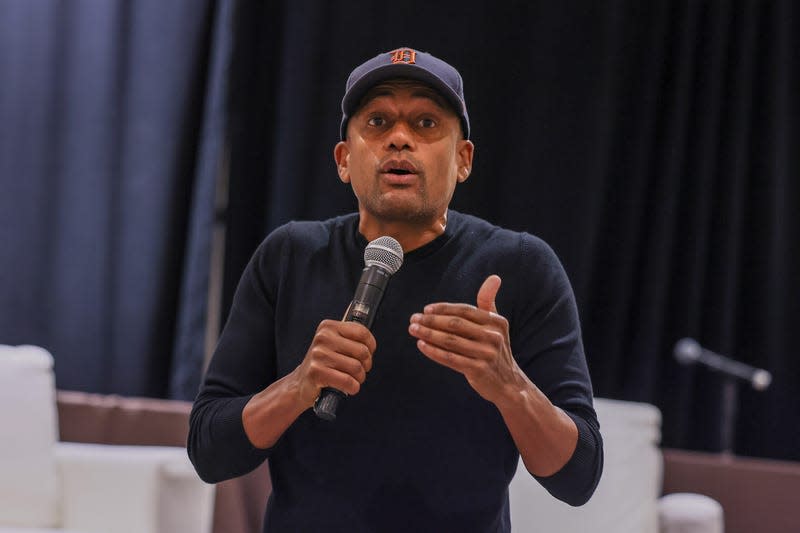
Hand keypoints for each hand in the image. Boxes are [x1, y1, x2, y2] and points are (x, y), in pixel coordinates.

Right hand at [291, 319, 375, 407]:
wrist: (300, 382)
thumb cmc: (323, 364)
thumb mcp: (333, 344)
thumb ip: (350, 338)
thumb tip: (370, 343)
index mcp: (328, 327)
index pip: (361, 332)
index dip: (371, 346)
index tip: (369, 353)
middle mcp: (323, 338)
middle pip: (362, 351)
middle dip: (366, 365)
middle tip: (360, 370)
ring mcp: (318, 354)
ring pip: (356, 367)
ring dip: (360, 378)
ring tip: (353, 379)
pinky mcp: (317, 372)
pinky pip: (348, 381)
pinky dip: (353, 387)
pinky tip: (349, 388)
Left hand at [408, 275, 523, 404]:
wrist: (508, 383)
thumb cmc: (495, 349)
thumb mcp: (496, 326)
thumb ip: (489, 302)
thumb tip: (494, 277)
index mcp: (496, 322)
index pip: (465, 310)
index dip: (444, 308)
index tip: (426, 309)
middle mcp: (493, 336)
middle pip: (456, 324)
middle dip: (431, 321)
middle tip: (414, 319)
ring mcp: (487, 354)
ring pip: (451, 341)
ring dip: (428, 334)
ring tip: (413, 330)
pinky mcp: (479, 370)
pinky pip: (451, 359)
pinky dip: (434, 351)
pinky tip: (421, 345)